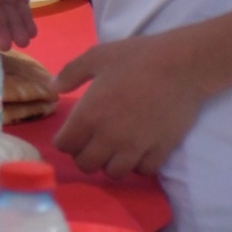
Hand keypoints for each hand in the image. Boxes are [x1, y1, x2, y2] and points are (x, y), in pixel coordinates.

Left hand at [54, 29, 209, 177]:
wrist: (180, 65)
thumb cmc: (134, 57)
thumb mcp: (95, 57)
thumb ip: (69, 74)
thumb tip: (51, 88)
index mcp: (89, 115)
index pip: (65, 146)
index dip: (64, 140)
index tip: (70, 133)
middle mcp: (109, 137)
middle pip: (86, 165)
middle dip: (83, 155)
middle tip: (90, 142)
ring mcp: (136, 147)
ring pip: (114, 173)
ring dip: (109, 163)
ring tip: (113, 148)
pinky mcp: (160, 151)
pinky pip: (143, 171)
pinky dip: (137, 165)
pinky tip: (137, 150)